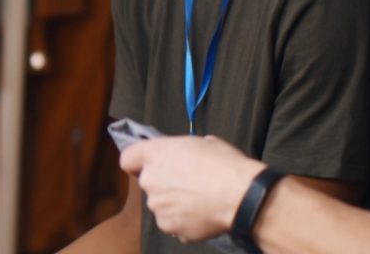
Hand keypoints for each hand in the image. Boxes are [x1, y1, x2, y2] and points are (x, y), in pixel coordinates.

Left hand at [119, 135, 265, 241]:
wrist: (242, 197)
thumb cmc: (226, 164)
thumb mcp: (203, 143)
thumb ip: (181, 151)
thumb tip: (182, 157)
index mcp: (155, 153)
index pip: (128, 158)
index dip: (138, 162)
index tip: (151, 165)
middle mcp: (150, 179)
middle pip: (148, 182)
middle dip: (163, 183)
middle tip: (187, 184)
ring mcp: (157, 205)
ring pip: (160, 204)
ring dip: (172, 203)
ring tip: (198, 201)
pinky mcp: (167, 225)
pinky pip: (171, 222)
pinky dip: (182, 221)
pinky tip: (201, 215)